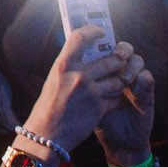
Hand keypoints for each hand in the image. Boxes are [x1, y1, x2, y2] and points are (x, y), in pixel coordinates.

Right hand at [27, 28, 140, 146]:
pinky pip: (116, 97)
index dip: (93, 31)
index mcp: (63, 66)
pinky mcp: (99, 108)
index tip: (101, 32)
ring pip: (118, 79)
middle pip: (110, 59)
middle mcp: (79, 76)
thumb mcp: (53, 80)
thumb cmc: (47, 108)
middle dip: (119, 59)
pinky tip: (112, 98)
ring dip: (121, 79)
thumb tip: (82, 54)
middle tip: (121, 59)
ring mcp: (91, 92)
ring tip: (119, 79)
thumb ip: (69, 67)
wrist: (47, 136)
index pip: (81, 38)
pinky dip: (116, 97)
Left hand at [90, 44, 154, 163]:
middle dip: (119, 50)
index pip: (102, 46)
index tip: (100, 33)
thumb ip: (78, 82)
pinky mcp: (146, 93)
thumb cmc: (96, 123)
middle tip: (117, 55)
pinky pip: (147, 77)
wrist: (117, 144)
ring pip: (136, 60)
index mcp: (100, 71)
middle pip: (122, 49)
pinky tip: (134, 88)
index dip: (99, 36)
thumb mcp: (81, 100)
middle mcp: (118, 73)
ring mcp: (133, 82)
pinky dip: (141, 79)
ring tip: (124, 77)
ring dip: (130, 65)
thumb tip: (69, 60)